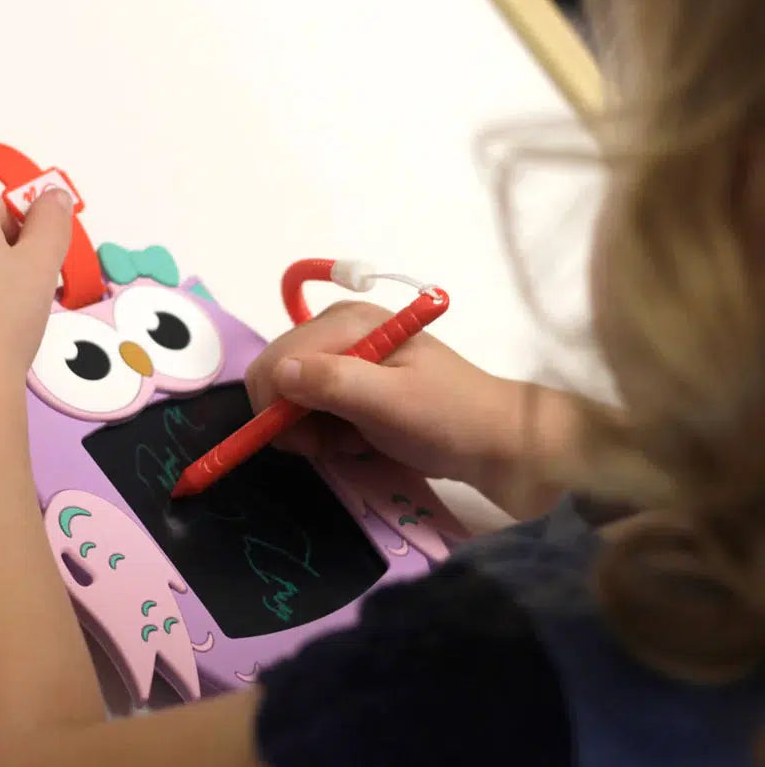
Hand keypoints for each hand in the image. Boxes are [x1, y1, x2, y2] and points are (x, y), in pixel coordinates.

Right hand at [245, 301, 535, 492]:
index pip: (276, 358)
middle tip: (332, 445)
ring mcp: (343, 355)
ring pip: (290, 398)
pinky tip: (357, 438)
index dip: (275, 405)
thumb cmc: (446, 418)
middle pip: (277, 376)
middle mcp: (338, 329)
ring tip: (353, 441)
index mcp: (347, 320)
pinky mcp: (348, 381)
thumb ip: (333, 383)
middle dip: (294, 420)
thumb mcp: (391, 403)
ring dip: (312, 430)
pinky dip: (325, 432)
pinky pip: (310, 409)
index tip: (306, 443)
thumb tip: (278, 373)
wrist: (490, 440)